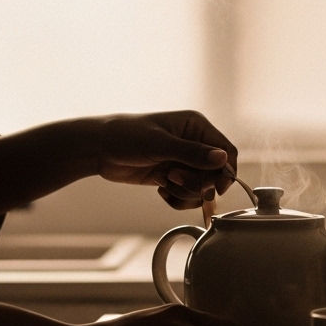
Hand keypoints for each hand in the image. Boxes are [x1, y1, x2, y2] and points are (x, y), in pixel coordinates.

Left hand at [90, 111, 237, 209]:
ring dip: (185, 191)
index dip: (225, 172)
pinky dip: (177, 198)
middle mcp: (194, 143)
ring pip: (201, 187)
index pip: (226, 151)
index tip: (214, 187)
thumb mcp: (160, 145)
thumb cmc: (127, 136)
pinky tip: (161, 189)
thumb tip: (223, 159)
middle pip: (215, 174)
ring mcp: (183, 161)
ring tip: (164, 180)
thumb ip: (193, 154)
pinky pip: (187, 195)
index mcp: (196, 127)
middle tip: (175, 179)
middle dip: (198, 182)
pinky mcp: (173, 176)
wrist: (99, 149)